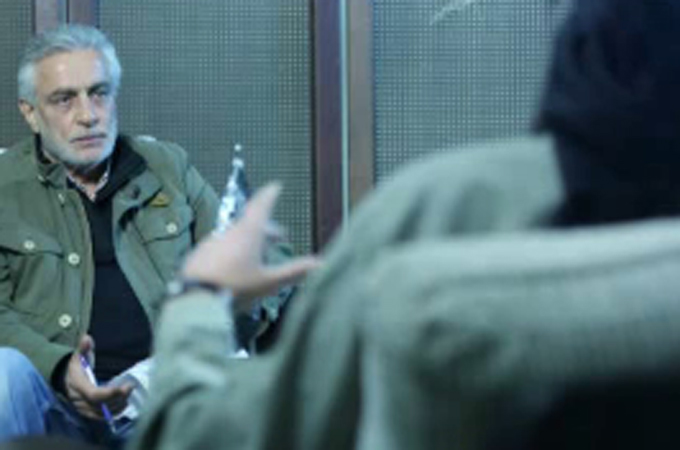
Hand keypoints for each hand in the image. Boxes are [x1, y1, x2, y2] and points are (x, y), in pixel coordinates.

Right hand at [64, 335, 132, 419]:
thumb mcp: (78, 355)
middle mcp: (78, 399)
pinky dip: (113, 412)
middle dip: (118, 398)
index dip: (110, 393)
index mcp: (77, 385)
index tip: (126, 386)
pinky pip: (100, 417)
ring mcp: (82, 408)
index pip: (94, 394)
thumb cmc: (76, 366)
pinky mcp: (86, 413)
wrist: (64, 380)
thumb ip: (83, 347)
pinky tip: (123, 404)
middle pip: (100, 405)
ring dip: (117, 405)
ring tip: (128, 394)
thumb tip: (87, 338)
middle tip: (130, 387)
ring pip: (101, 412)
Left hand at [182, 183, 320, 306]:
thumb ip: (295, 271)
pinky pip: (221, 247)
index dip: (270, 195)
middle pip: (251, 223)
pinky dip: (233, 251)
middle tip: (279, 236)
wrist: (194, 300)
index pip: (261, 205)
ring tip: (260, 257)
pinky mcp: (200, 255)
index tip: (276, 186)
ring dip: (250, 241)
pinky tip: (236, 268)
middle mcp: (229, 232)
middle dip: (267, 228)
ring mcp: (212, 242)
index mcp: (248, 233)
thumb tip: (320, 263)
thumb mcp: (269, 282)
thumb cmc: (235, 288)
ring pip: (236, 235)